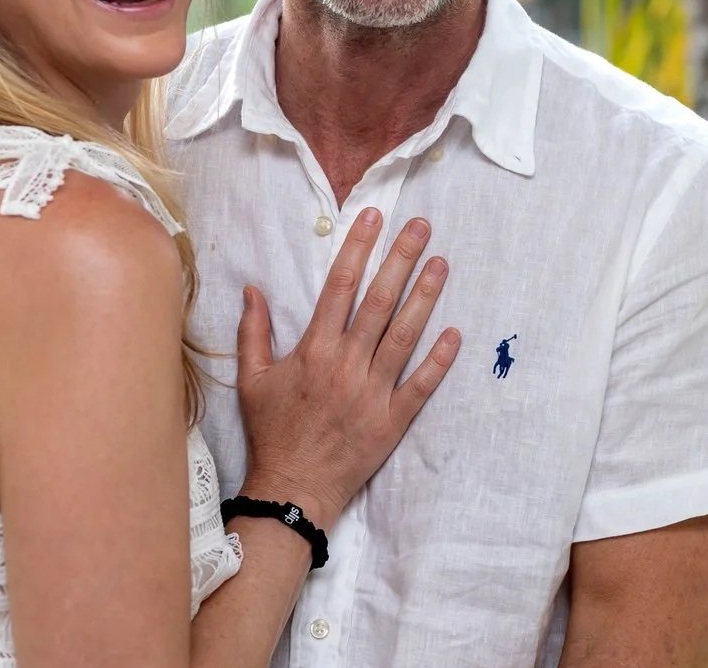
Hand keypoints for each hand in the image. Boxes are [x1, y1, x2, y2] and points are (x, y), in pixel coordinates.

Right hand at [234, 209, 458, 528]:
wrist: (291, 489)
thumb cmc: (272, 432)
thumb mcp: (252, 379)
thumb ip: (253, 332)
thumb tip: (252, 289)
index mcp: (313, 350)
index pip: (339, 287)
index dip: (358, 249)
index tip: (374, 217)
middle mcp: (346, 365)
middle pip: (378, 302)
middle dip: (400, 260)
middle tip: (421, 226)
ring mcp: (372, 393)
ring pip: (403, 336)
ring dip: (424, 298)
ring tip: (442, 263)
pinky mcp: (392, 420)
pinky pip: (420, 385)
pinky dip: (438, 360)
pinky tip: (454, 332)